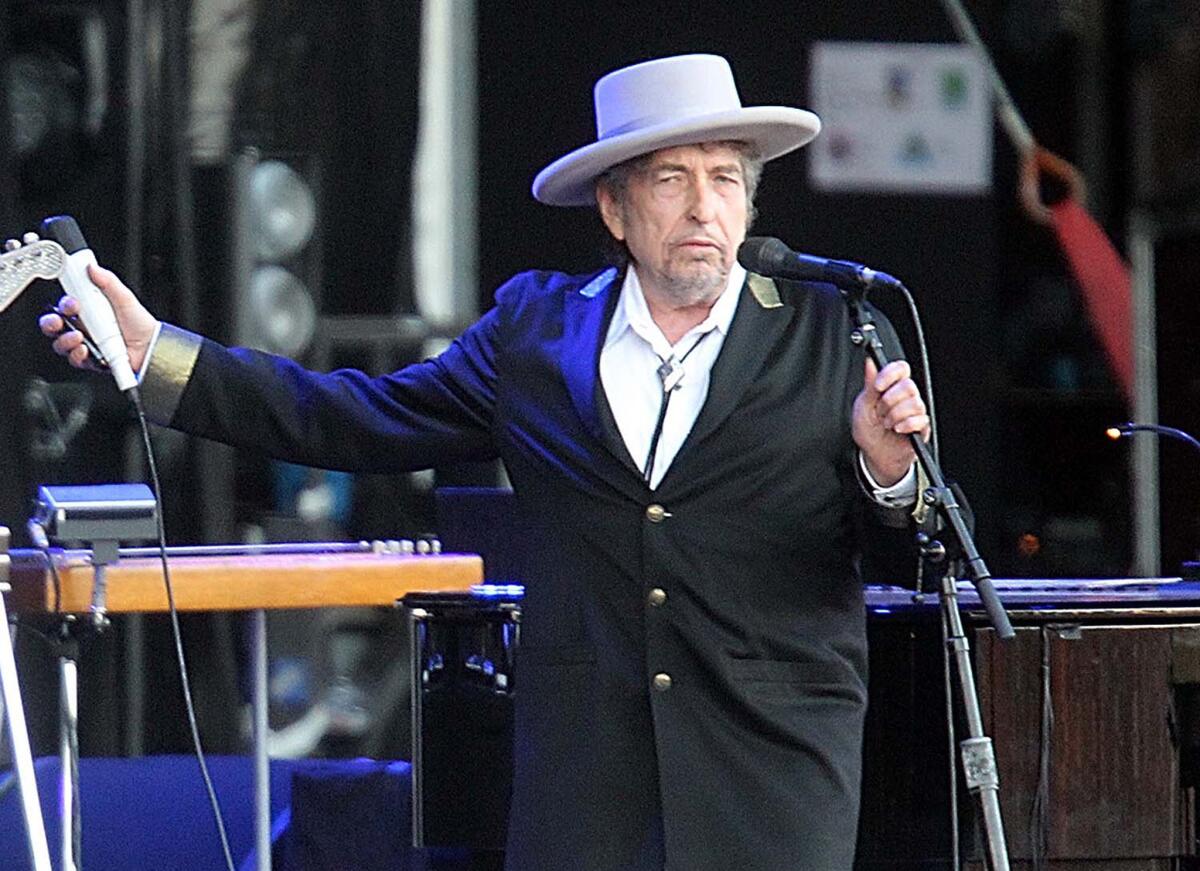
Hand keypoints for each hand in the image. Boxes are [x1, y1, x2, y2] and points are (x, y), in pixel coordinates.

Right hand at [38, 264, 158, 372]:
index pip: (66, 306)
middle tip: (58, 321)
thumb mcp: (124, 298)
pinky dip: (77, 355)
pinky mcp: (92, 361)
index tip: (73, 303)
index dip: (65, 304)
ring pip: (62, 344)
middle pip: (56, 326)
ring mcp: (87, 345)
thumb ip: (109, 282)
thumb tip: (93, 267)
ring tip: (78, 337)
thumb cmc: (140, 323)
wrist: (153, 346)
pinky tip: (85, 350)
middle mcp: (84, 328)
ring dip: (64, 340)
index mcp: (89, 311)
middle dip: (50, 323)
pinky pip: (76, 359)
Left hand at [852, 359, 929, 485]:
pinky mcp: (922, 426)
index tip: (878, 387)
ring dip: (895, 416)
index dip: (890, 375)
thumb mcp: (863, 406)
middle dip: (889, 401)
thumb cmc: (868, 430)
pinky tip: (897, 430)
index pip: (901, 369)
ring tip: (887, 424)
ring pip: (915, 403)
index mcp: (891, 387)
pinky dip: (905, 425)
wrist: (874, 454)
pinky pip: (920, 420)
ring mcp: (915, 411)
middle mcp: (906, 397)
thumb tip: (870, 362)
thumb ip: (870, 384)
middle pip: (909, 386)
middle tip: (880, 412)